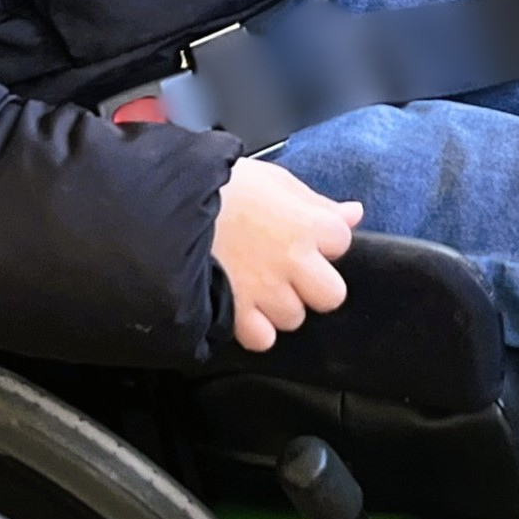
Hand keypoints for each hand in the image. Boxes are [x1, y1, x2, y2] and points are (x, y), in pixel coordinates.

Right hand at [212, 158, 362, 351]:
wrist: (164, 203)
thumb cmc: (217, 187)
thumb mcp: (272, 178)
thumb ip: (316, 202)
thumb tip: (353, 213)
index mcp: (308, 224)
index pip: (341, 243)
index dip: (321, 241)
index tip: (299, 234)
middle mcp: (294, 262)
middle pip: (330, 295)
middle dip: (312, 286)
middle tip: (287, 272)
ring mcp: (267, 291)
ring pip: (294, 318)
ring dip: (277, 306)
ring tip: (252, 283)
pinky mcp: (237, 313)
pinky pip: (263, 339)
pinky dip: (254, 328)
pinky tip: (241, 307)